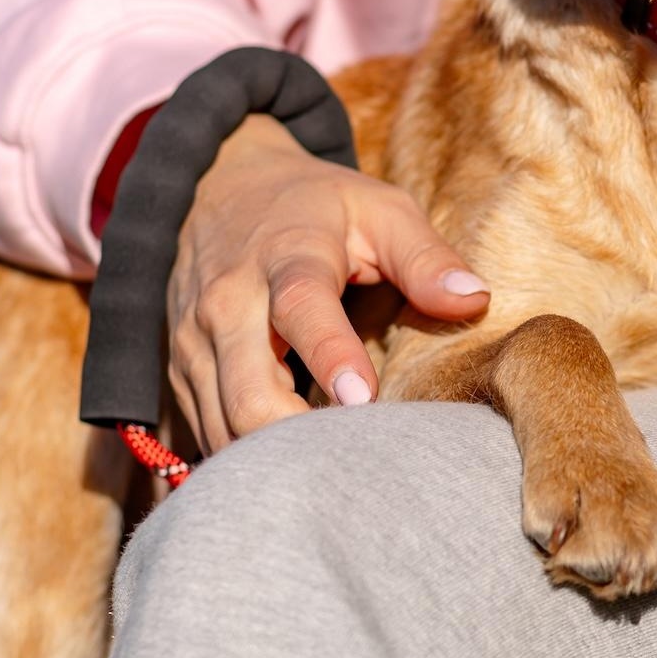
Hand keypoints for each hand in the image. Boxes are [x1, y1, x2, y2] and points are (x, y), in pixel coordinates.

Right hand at [167, 114, 488, 454]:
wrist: (219, 184)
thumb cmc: (318, 205)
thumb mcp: (379, 209)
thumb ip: (426, 257)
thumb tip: (475, 299)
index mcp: (287, 257)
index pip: (301, 309)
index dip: (330, 356)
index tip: (364, 401)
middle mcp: (229, 303)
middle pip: (247, 391)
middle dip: (298, 438)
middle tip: (362, 461)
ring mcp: (194, 341)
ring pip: (222, 424)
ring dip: (274, 458)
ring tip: (337, 473)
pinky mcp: (180, 369)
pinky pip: (205, 430)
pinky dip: (247, 457)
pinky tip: (294, 467)